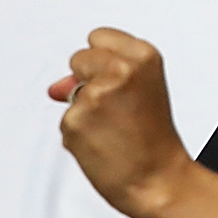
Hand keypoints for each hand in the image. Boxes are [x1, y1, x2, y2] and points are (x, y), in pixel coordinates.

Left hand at [49, 28, 192, 217]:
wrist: (158, 180)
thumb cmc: (155, 142)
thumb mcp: (143, 93)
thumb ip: (104, 76)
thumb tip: (58, 86)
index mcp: (143, 56)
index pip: (98, 37)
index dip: (102, 60)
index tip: (115, 78)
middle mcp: (120, 70)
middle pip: (79, 58)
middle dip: (87, 80)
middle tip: (115, 108)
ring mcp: (94, 95)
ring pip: (69, 92)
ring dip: (82, 110)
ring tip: (111, 129)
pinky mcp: (74, 120)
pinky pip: (65, 120)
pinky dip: (77, 132)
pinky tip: (101, 142)